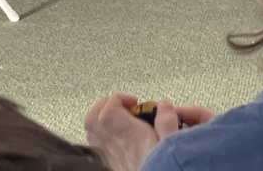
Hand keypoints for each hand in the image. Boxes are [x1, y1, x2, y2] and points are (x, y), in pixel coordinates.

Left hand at [84, 94, 211, 170]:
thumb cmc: (160, 167)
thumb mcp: (172, 143)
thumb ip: (167, 122)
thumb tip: (164, 105)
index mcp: (129, 135)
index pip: (109, 108)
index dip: (119, 97)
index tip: (134, 101)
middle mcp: (115, 145)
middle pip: (92, 118)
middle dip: (104, 105)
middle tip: (121, 104)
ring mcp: (109, 156)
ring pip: (91, 132)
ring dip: (101, 119)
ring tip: (117, 116)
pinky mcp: (111, 164)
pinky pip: (96, 144)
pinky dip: (102, 134)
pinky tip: (117, 136)